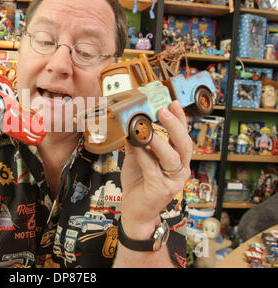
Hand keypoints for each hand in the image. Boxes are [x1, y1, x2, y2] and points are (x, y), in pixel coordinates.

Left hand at [120, 100, 191, 237]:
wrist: (135, 212)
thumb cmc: (139, 184)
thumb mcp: (138, 159)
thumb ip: (137, 144)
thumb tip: (130, 124)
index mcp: (177, 161)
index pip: (182, 137)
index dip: (180, 120)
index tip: (174, 103)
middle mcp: (180, 170)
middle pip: (184, 145)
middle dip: (175, 125)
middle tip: (164, 110)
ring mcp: (172, 181)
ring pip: (171, 157)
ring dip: (159, 141)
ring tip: (148, 128)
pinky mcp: (160, 190)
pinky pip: (152, 169)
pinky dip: (143, 155)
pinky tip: (135, 145)